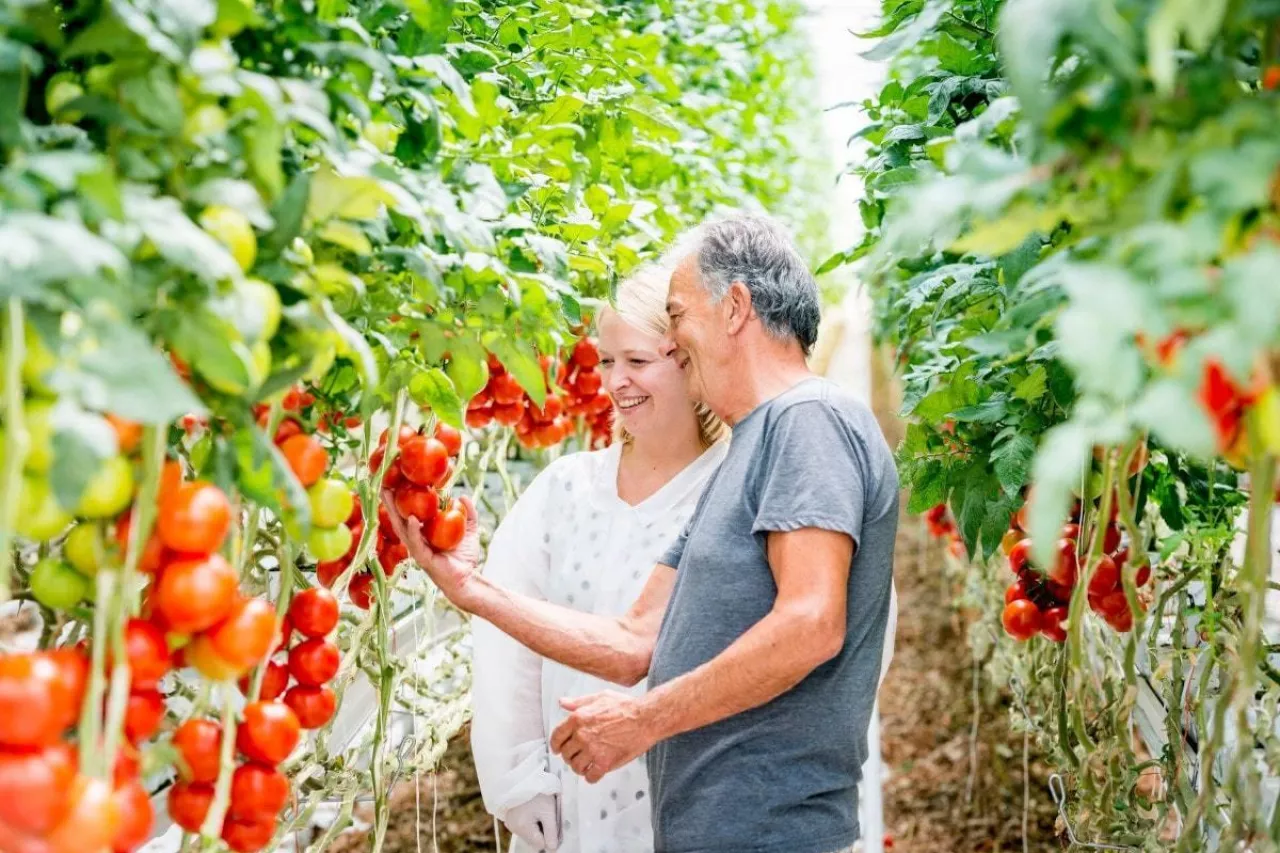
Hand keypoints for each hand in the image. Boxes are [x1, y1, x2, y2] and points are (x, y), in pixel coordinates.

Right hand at [380, 489, 482, 606]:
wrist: (468, 579)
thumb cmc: (465, 557)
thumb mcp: (470, 530)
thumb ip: (468, 513)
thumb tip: (462, 496)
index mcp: (424, 533)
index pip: (409, 513)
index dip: (402, 499)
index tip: (396, 482)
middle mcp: (416, 540)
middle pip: (399, 518)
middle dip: (390, 502)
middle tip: (382, 484)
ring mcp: (417, 549)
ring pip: (401, 528)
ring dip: (394, 512)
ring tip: (388, 496)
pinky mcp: (423, 559)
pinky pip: (415, 543)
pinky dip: (413, 530)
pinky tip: (411, 519)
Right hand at [504, 793, 560, 850]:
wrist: (522, 776)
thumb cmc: (537, 792)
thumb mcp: (548, 811)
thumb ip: (551, 832)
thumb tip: (553, 849)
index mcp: (523, 828)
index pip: (540, 845)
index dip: (550, 837)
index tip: (553, 823)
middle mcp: (514, 829)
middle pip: (533, 841)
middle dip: (542, 832)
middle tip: (546, 815)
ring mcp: (510, 824)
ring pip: (529, 835)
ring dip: (536, 828)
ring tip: (539, 811)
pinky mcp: (510, 819)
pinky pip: (523, 828)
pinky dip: (530, 823)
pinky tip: (532, 811)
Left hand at [550, 692, 654, 783]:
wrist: (645, 718)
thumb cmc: (626, 706)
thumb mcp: (600, 697)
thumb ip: (579, 702)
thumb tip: (563, 703)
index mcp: (578, 718)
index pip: (557, 736)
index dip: (556, 745)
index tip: (558, 749)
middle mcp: (582, 735)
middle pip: (566, 754)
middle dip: (571, 756)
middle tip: (578, 756)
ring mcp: (592, 750)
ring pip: (576, 767)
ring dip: (580, 767)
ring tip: (587, 764)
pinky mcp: (604, 763)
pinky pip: (590, 777)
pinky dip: (591, 776)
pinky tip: (596, 771)